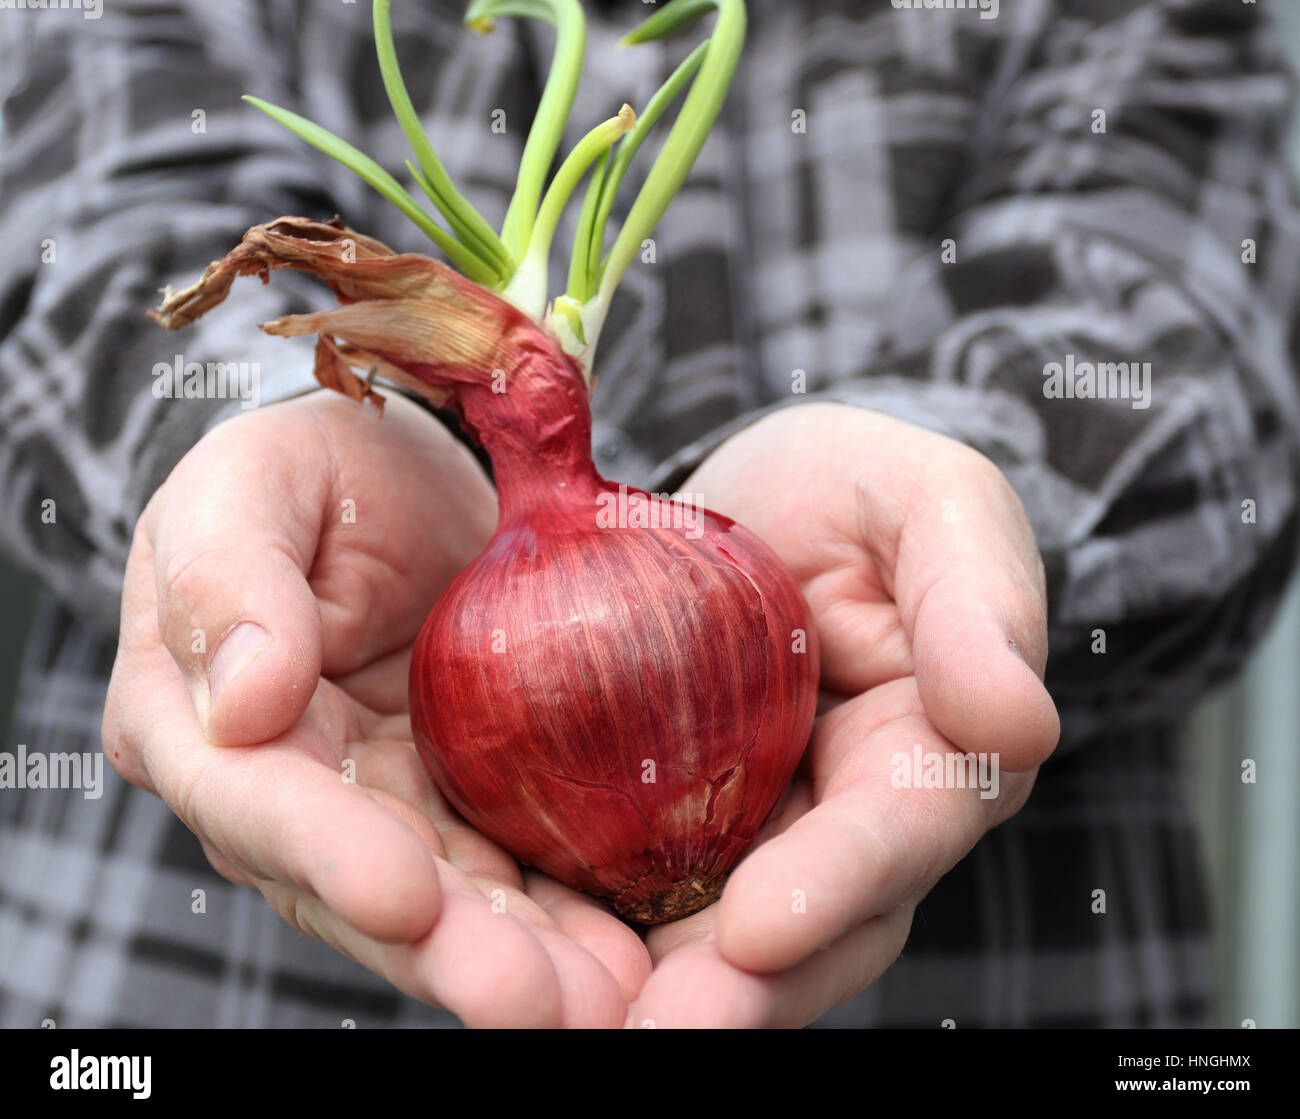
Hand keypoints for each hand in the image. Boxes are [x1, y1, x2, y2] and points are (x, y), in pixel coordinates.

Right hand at [102, 392, 649, 1025]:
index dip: (327, 852)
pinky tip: (627, 953)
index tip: (406, 896)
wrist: (416, 482)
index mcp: (196, 717)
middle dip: (444, 950)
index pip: (253, 799)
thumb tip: (243, 701)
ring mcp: (373, 808)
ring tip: (603, 1002)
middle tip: (534, 1001)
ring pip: (439, 904)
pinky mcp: (456, 808)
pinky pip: (505, 870)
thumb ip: (229, 573)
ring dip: (515, 961)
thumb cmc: (321, 470)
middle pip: (353, 887)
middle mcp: (280, 790)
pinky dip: (560, 916)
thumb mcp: (257, 479)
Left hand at [626, 402, 1059, 1026]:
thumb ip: (978, 606)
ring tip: (573, 1022)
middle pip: (811, 929)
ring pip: (715, 937)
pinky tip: (519, 954)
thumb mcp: (935, 508)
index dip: (839, 881)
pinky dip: (586, 928)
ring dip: (654, 989)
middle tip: (656, 1031)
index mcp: (933, 756)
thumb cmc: (863, 490)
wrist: (762, 501)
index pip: (899, 831)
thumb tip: (1015, 725)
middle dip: (740, 988)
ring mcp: (758, 835)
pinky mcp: (670, 825)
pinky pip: (631, 885)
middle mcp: (850, 825)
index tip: (760, 927)